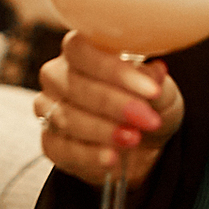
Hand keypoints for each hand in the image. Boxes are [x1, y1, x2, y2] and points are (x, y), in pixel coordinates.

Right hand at [35, 31, 184, 189]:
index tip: (151, 90)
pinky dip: (89, 155)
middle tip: (146, 119)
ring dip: (104, 130)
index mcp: (81, 50)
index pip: (81, 50)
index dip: (114, 70)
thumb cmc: (148, 104)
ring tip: (134, 139)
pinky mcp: (49, 143)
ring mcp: (48, 109)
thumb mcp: (160, 90)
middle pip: (74, 85)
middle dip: (114, 104)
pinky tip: (112, 158)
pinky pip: (62, 149)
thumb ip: (153, 80)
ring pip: (67, 117)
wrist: (145, 146)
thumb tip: (155, 72)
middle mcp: (57, 75)